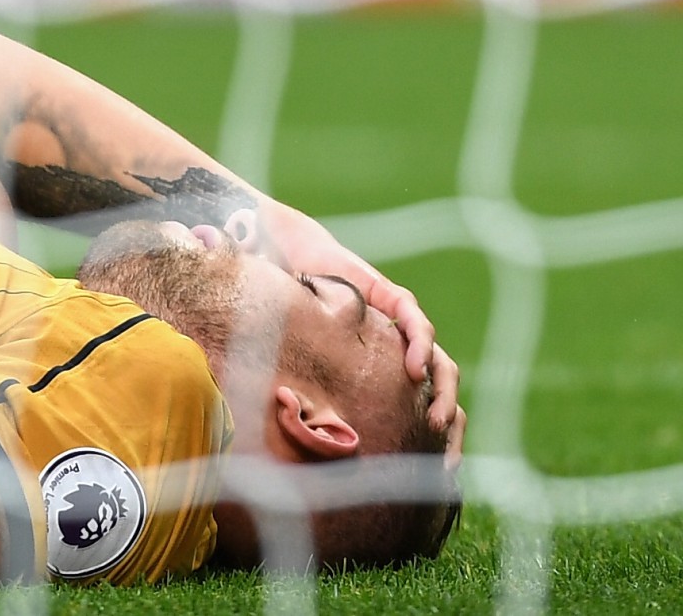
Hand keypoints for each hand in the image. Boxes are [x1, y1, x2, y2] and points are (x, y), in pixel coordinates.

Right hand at [256, 199, 463, 464]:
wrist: (286, 261)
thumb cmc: (287, 320)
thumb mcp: (302, 371)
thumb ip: (309, 403)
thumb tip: (308, 452)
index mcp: (381, 373)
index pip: (418, 407)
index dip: (432, 438)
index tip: (438, 472)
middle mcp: (396, 350)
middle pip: (439, 389)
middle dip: (448, 424)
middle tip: (446, 458)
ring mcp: (397, 324)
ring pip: (439, 361)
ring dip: (442, 392)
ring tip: (435, 418)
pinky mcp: (391, 296)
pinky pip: (414, 322)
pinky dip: (418, 346)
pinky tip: (414, 369)